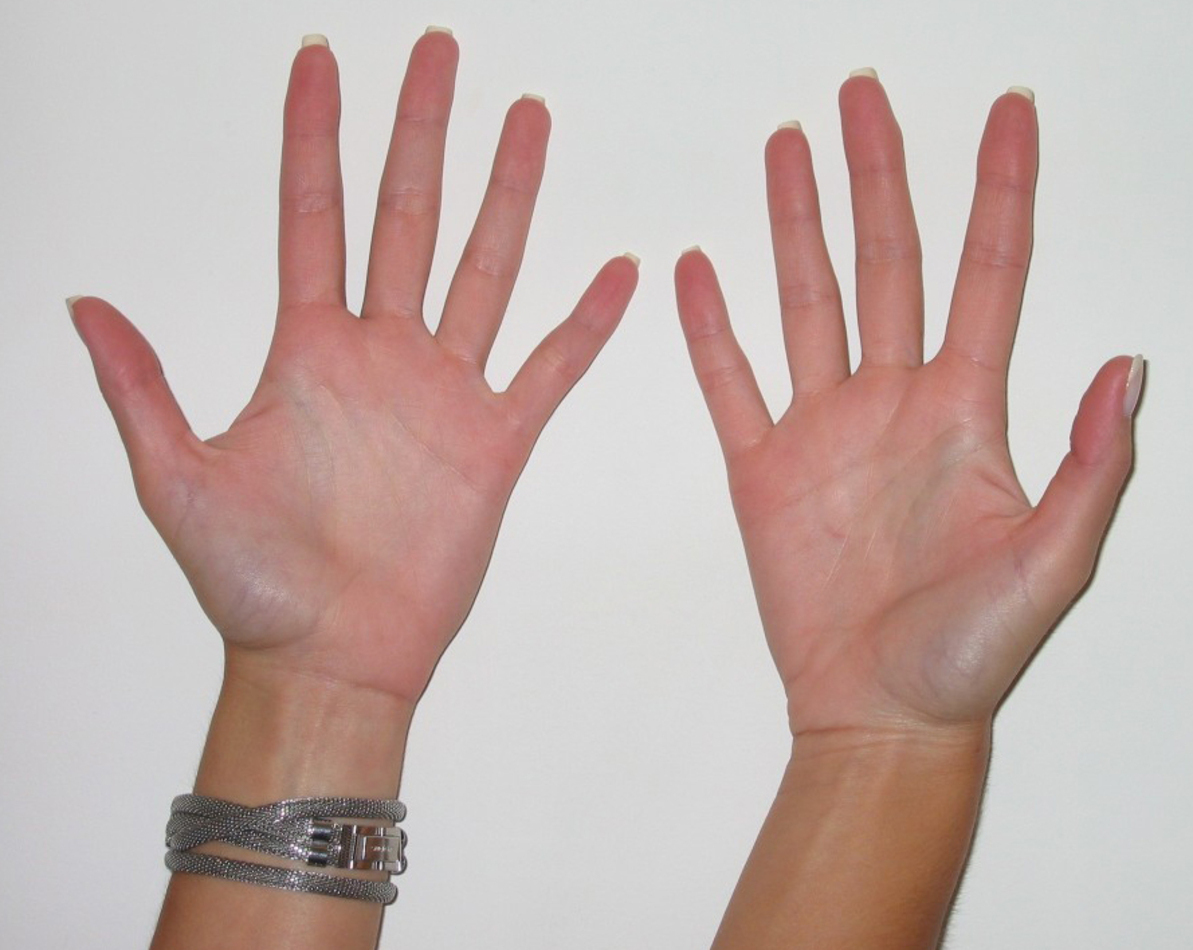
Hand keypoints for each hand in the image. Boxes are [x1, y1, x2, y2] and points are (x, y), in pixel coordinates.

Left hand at [71, 32, 637, 704]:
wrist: (332, 656)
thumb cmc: (252, 584)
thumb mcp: (177, 482)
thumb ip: (142, 391)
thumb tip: (82, 305)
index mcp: (306, 351)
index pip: (313, 217)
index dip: (315, 137)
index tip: (321, 60)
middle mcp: (380, 355)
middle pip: (407, 217)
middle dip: (422, 132)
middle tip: (438, 52)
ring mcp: (443, 392)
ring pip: (483, 270)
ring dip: (508, 196)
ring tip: (527, 120)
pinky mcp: (496, 442)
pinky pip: (551, 368)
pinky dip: (587, 324)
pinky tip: (617, 273)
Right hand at [676, 76, 1138, 736]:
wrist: (878, 711)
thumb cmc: (969, 654)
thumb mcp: (1054, 569)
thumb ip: (1091, 471)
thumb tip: (1129, 368)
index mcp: (968, 414)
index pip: (990, 275)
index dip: (1001, 191)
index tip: (1008, 113)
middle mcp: (895, 403)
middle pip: (887, 263)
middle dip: (877, 176)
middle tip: (859, 97)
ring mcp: (823, 430)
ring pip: (805, 301)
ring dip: (794, 224)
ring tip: (783, 148)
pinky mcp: (762, 469)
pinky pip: (731, 381)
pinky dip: (710, 328)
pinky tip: (696, 270)